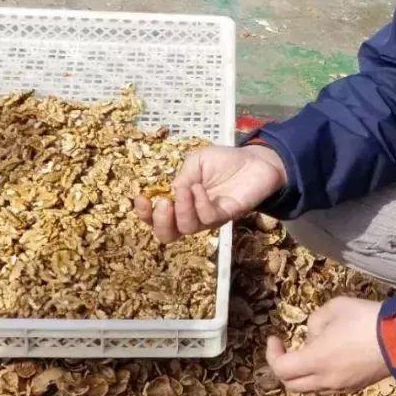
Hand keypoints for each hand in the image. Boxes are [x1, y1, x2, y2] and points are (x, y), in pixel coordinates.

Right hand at [134, 144, 285, 242]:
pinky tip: (200, 189)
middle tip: (162, 203)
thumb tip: (168, 192)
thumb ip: (181, 176)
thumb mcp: (196, 162)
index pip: (155, 218)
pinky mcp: (226, 215)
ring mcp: (209, 218)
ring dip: (181, 210)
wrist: (254, 160)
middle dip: (160, 222)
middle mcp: (191, 215)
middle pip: (168, 234)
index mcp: (179, 202)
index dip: (144, 214)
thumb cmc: (224, 162)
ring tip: (186, 189)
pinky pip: (208, 218)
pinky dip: (199, 204)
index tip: (141, 198)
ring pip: (187, 228)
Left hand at [266, 297, 389, 393]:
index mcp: (315, 360)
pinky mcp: (354, 387)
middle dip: (284, 367)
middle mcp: (324, 380)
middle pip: (291, 385)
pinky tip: (331, 359)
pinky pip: (327, 388)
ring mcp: (340, 387)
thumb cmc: (364, 320)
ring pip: (310, 389)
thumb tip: (313, 335)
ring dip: (302, 374)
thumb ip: (315, 320)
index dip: (273, 354)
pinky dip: (320, 377)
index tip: (275, 337)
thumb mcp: (335, 307)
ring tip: (311, 353)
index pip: (281, 368)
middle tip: (288, 349)